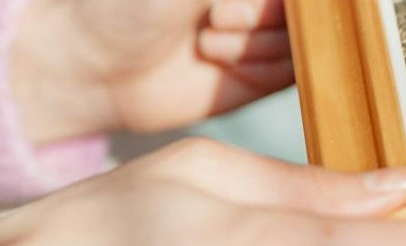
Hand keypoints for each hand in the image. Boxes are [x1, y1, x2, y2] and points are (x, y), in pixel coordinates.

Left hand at [11, 0, 292, 140]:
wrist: (100, 71)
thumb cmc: (131, 5)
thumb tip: (292, 2)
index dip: (272, 2)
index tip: (222, 6)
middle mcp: (257, 2)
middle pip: (304, 14)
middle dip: (261, 15)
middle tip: (215, 18)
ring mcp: (264, 36)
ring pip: (301, 42)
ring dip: (256, 45)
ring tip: (206, 45)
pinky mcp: (261, 77)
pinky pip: (293, 75)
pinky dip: (263, 71)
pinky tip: (222, 67)